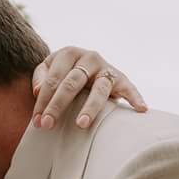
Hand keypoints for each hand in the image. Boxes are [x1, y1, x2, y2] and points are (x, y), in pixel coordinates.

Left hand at [31, 47, 147, 131]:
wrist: (91, 67)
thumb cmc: (66, 72)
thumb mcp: (50, 69)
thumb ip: (41, 77)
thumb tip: (37, 91)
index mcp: (68, 53)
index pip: (53, 78)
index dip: (43, 100)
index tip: (37, 122)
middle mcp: (89, 57)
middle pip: (72, 83)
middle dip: (58, 105)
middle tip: (48, 125)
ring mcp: (106, 67)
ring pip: (98, 89)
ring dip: (90, 107)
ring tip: (81, 124)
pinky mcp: (122, 78)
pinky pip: (130, 88)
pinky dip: (135, 98)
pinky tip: (141, 109)